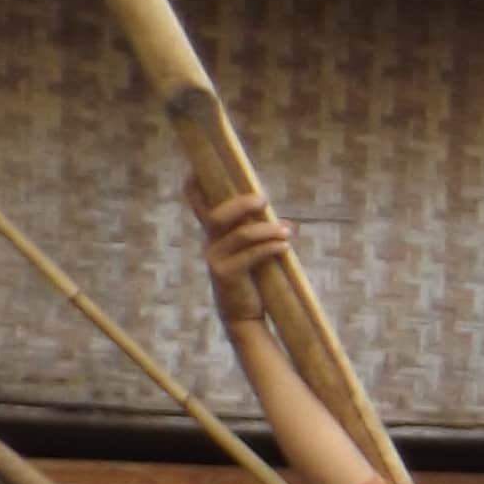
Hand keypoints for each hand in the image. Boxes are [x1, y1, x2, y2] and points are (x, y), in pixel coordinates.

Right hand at [197, 191, 293, 322]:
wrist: (243, 314)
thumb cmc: (252, 277)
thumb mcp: (254, 251)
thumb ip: (262, 233)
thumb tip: (286, 221)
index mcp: (215, 233)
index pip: (198, 205)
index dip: (195, 186)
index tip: (198, 169)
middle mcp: (210, 242)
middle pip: (216, 215)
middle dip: (240, 204)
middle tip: (263, 200)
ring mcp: (215, 259)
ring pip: (240, 235)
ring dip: (267, 230)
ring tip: (288, 231)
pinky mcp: (226, 274)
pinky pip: (250, 256)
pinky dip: (270, 248)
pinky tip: (285, 247)